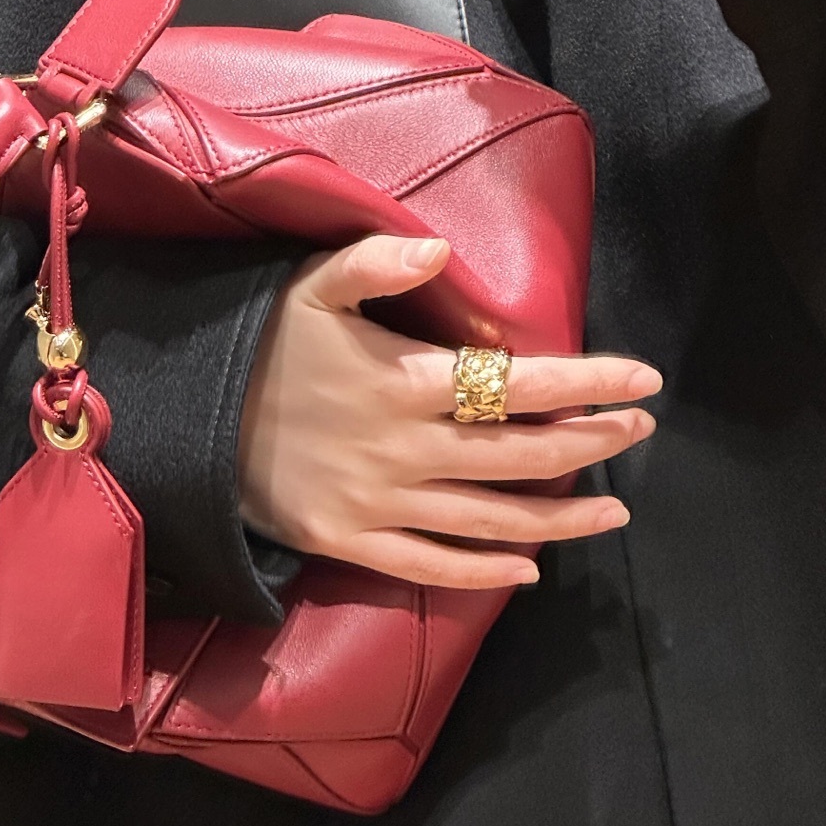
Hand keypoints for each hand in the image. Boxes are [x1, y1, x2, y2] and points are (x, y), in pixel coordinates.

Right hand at [237, 235, 660, 589]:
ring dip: (561, 518)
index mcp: (403, 382)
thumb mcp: (304, 285)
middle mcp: (402, 449)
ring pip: (491, 521)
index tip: (643, 380)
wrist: (182, 422)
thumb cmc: (253, 346)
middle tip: (637, 430)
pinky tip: (527, 570)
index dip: (589, 384)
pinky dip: (483, 573)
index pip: (519, 385)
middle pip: (520, 457)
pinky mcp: (350, 543)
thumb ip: (374, 262)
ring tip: (614, 511)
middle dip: (591, 445)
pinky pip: (430, 568)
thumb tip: (441, 252)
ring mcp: (379, 504)